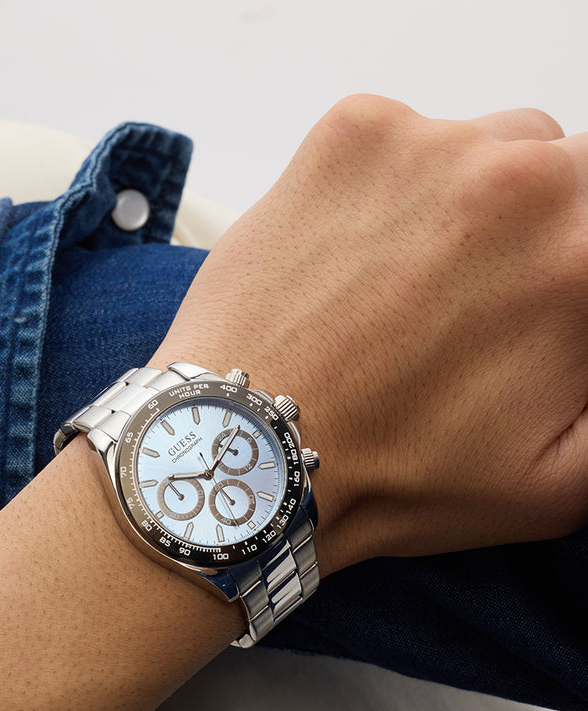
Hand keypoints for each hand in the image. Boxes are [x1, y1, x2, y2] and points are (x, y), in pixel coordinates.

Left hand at [152, 95, 587, 572]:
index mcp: (580, 260)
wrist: (247, 452)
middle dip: (541, 230)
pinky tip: (360, 262)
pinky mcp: (350, 135)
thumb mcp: (559, 482)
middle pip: (566, 172)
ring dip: (471, 204)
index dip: (574, 267)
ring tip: (410, 288)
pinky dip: (397, 186)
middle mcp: (515, 179)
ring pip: (491, 148)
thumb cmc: (391, 476)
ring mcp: (424, 145)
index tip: (540, 301)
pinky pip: (409, 139)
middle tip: (480, 303)